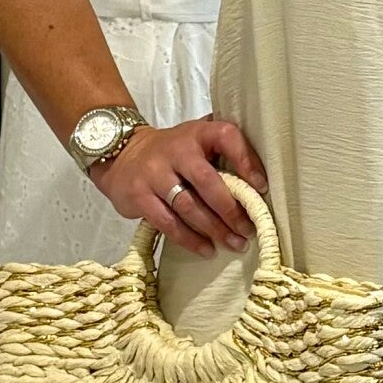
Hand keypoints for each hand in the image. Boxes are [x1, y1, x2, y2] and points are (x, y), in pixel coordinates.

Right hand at [93, 114, 269, 255]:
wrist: (121, 154)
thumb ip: (223, 148)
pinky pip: (168, 223)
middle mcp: (175, 150)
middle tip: (248, 229)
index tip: (261, 187)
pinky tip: (206, 249)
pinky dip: (190, 239)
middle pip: (208, 181)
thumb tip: (260, 177)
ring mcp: (154, 174)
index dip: (246, 160)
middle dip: (231, 209)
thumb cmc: (172, 152)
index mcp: (196, 133)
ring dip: (215, 229)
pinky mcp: (139, 197)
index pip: (226, 136)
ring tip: (233, 243)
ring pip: (189, 206)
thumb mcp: (195, 139)